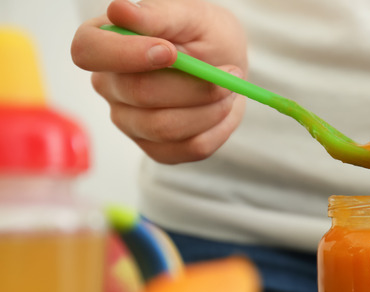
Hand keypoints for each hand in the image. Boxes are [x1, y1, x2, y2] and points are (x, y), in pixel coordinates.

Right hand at [71, 0, 246, 163]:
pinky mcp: (158, 148)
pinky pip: (190, 148)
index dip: (126, 54)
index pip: (88, 51)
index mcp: (105, 42)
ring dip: (211, 108)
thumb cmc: (203, 34)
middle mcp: (110, 85)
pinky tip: (223, 108)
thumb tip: (119, 10)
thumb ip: (158, 15)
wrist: (226, 64)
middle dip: (193, 85)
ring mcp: (130, 121)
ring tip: (229, 88)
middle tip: (230, 72)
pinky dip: (218, 128)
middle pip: (139, 94)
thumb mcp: (190, 15)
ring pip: (166, 128)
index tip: (169, 51)